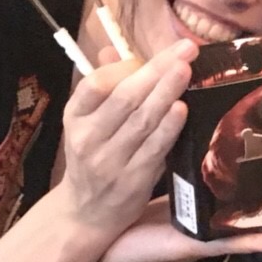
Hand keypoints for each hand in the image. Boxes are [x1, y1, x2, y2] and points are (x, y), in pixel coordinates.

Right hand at [56, 40, 196, 238]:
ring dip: (166, 93)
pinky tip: (182, 109)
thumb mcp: (87, 121)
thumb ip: (104, 86)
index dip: (123, 67)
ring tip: (186, 70)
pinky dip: (169, 128)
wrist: (86, 212)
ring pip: (142, 121)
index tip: (147, 54)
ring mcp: (110, 162)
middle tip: (186, 49)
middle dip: (157, 70)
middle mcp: (88, 139)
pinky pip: (154, 149)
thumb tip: (115, 49)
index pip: (93, 85)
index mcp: (75, 118)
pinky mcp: (132, 182)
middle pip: (125, 98)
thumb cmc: (93, 157)